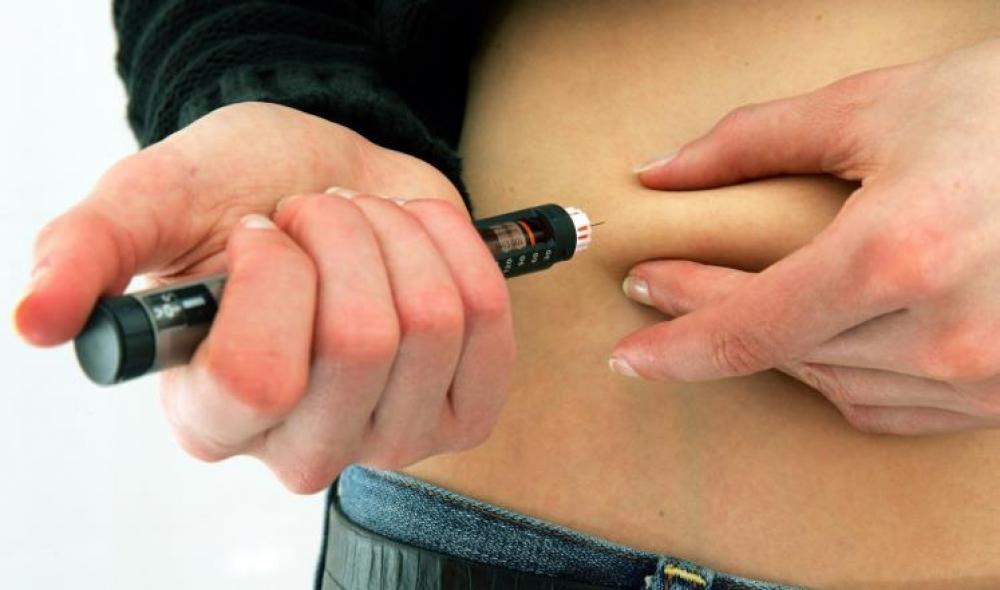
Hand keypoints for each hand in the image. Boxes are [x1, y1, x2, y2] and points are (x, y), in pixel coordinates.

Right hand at [14, 102, 515, 490]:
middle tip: (315, 217)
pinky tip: (416, 242)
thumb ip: (89, 250)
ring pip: (433, 320)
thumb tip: (36, 318)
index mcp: (212, 416)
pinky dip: (455, 247)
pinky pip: (488, 318)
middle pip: (362, 342)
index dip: (272, 274)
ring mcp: (390, 438)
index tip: (257, 230)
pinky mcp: (461, 411)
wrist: (331, 179)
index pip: (259, 374)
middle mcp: (300, 446)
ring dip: (396, 233)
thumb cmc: (243, 194)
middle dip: (341, 235)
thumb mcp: (154, 199)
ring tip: (361, 228)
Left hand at [611, 39, 999, 434]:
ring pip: (829, 382)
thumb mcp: (875, 108)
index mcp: (899, 256)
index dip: (677, 339)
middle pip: (780, 351)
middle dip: (706, 325)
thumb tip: (660, 174)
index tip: (631, 341)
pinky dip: (839, 375)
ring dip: (772, 346)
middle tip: (661, 295)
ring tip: (736, 305)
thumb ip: (752, 142)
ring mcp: (982, 375)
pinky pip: (886, 406)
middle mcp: (943, 332)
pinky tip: (817, 342)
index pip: (748, 326)